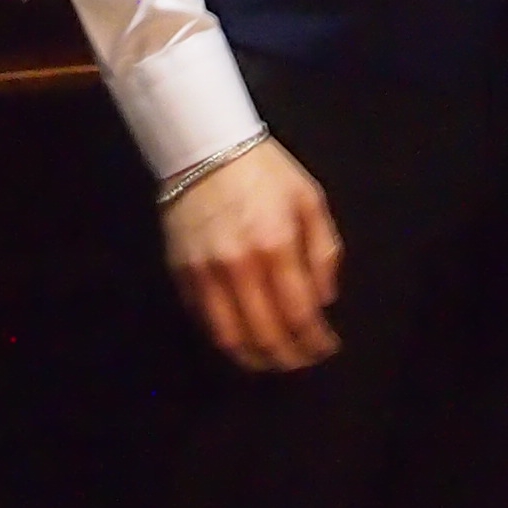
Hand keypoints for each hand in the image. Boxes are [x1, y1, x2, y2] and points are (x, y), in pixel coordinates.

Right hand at [162, 138, 343, 371]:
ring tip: (274, 361)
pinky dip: (227, 339)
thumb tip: (323, 299)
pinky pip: (204, 321)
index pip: (300, 314)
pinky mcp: (181, 273)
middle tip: (303, 360)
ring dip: (256, 359)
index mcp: (277, 245)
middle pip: (266, 335)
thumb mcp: (309, 198)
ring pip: (231, 338)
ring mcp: (205, 273)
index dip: (316, 341)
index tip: (326, 347)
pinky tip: (244, 339)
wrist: (203, 146)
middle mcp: (240, 266)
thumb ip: (324, 251)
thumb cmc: (264, 170)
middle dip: (291, 357)